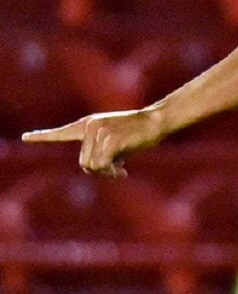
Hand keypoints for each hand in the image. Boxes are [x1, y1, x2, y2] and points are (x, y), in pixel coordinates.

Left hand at [22, 108, 168, 176]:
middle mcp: (89, 126)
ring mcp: (99, 132)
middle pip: (83, 162)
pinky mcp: (110, 139)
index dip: (42, 136)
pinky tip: (123, 172)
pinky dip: (112, 172)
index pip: (61, 132)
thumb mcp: (116, 142)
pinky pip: (102, 165)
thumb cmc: (139, 133)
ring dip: (107, 172)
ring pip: (92, 166)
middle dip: (99, 170)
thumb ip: (101, 152)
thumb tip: (94, 168)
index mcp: (88, 124)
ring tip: (121, 169)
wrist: (156, 120)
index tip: (24, 137)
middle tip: (117, 170)